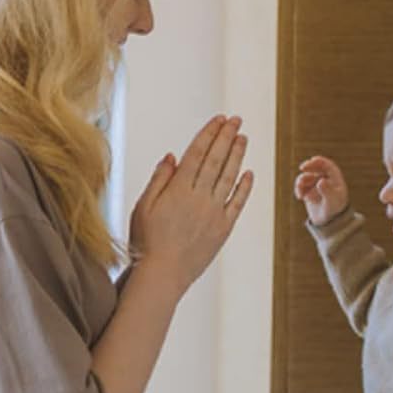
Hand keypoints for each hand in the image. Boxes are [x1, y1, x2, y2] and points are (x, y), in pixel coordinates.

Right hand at [131, 115, 253, 294]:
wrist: (163, 273)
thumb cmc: (146, 240)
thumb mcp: (143, 207)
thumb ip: (159, 180)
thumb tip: (173, 156)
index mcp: (178, 189)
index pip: (197, 154)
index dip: (209, 134)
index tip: (219, 119)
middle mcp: (200, 197)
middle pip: (216, 161)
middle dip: (226, 137)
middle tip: (236, 120)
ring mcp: (214, 213)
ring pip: (229, 177)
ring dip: (237, 156)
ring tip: (243, 138)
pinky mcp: (223, 228)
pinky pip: (237, 203)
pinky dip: (244, 187)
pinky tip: (249, 173)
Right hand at [294, 155, 349, 225]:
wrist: (329, 222)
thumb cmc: (334, 210)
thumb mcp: (332, 201)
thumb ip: (327, 190)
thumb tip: (320, 180)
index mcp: (335, 179)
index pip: (328, 165)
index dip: (320, 161)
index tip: (312, 160)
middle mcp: (325, 180)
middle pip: (316, 167)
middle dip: (308, 166)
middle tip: (302, 167)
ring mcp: (316, 185)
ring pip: (306, 176)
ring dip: (301, 181)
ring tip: (301, 192)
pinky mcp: (308, 191)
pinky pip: (301, 186)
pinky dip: (298, 189)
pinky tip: (300, 197)